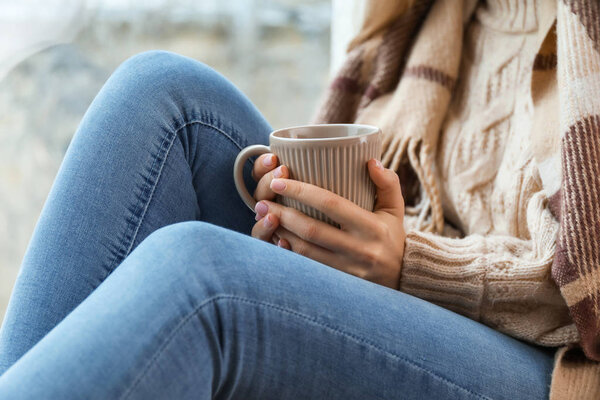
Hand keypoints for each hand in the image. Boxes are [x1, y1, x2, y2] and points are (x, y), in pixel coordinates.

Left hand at [251, 159, 405, 288]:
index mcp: (371, 226)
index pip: (331, 204)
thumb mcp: (395, 209)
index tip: (280, 182)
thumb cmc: (393, 236)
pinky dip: (289, 253)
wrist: (404, 277)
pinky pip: (307, 267)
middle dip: (283, 214)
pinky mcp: (339, 283)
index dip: (302, 192)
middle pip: (312, 229)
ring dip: (281, 233)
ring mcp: (347, 269)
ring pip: (305, 251)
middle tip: (263, 203)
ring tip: (264, 219)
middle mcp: (359, 249)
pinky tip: (276, 240)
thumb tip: (370, 160)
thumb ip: (387, 182)